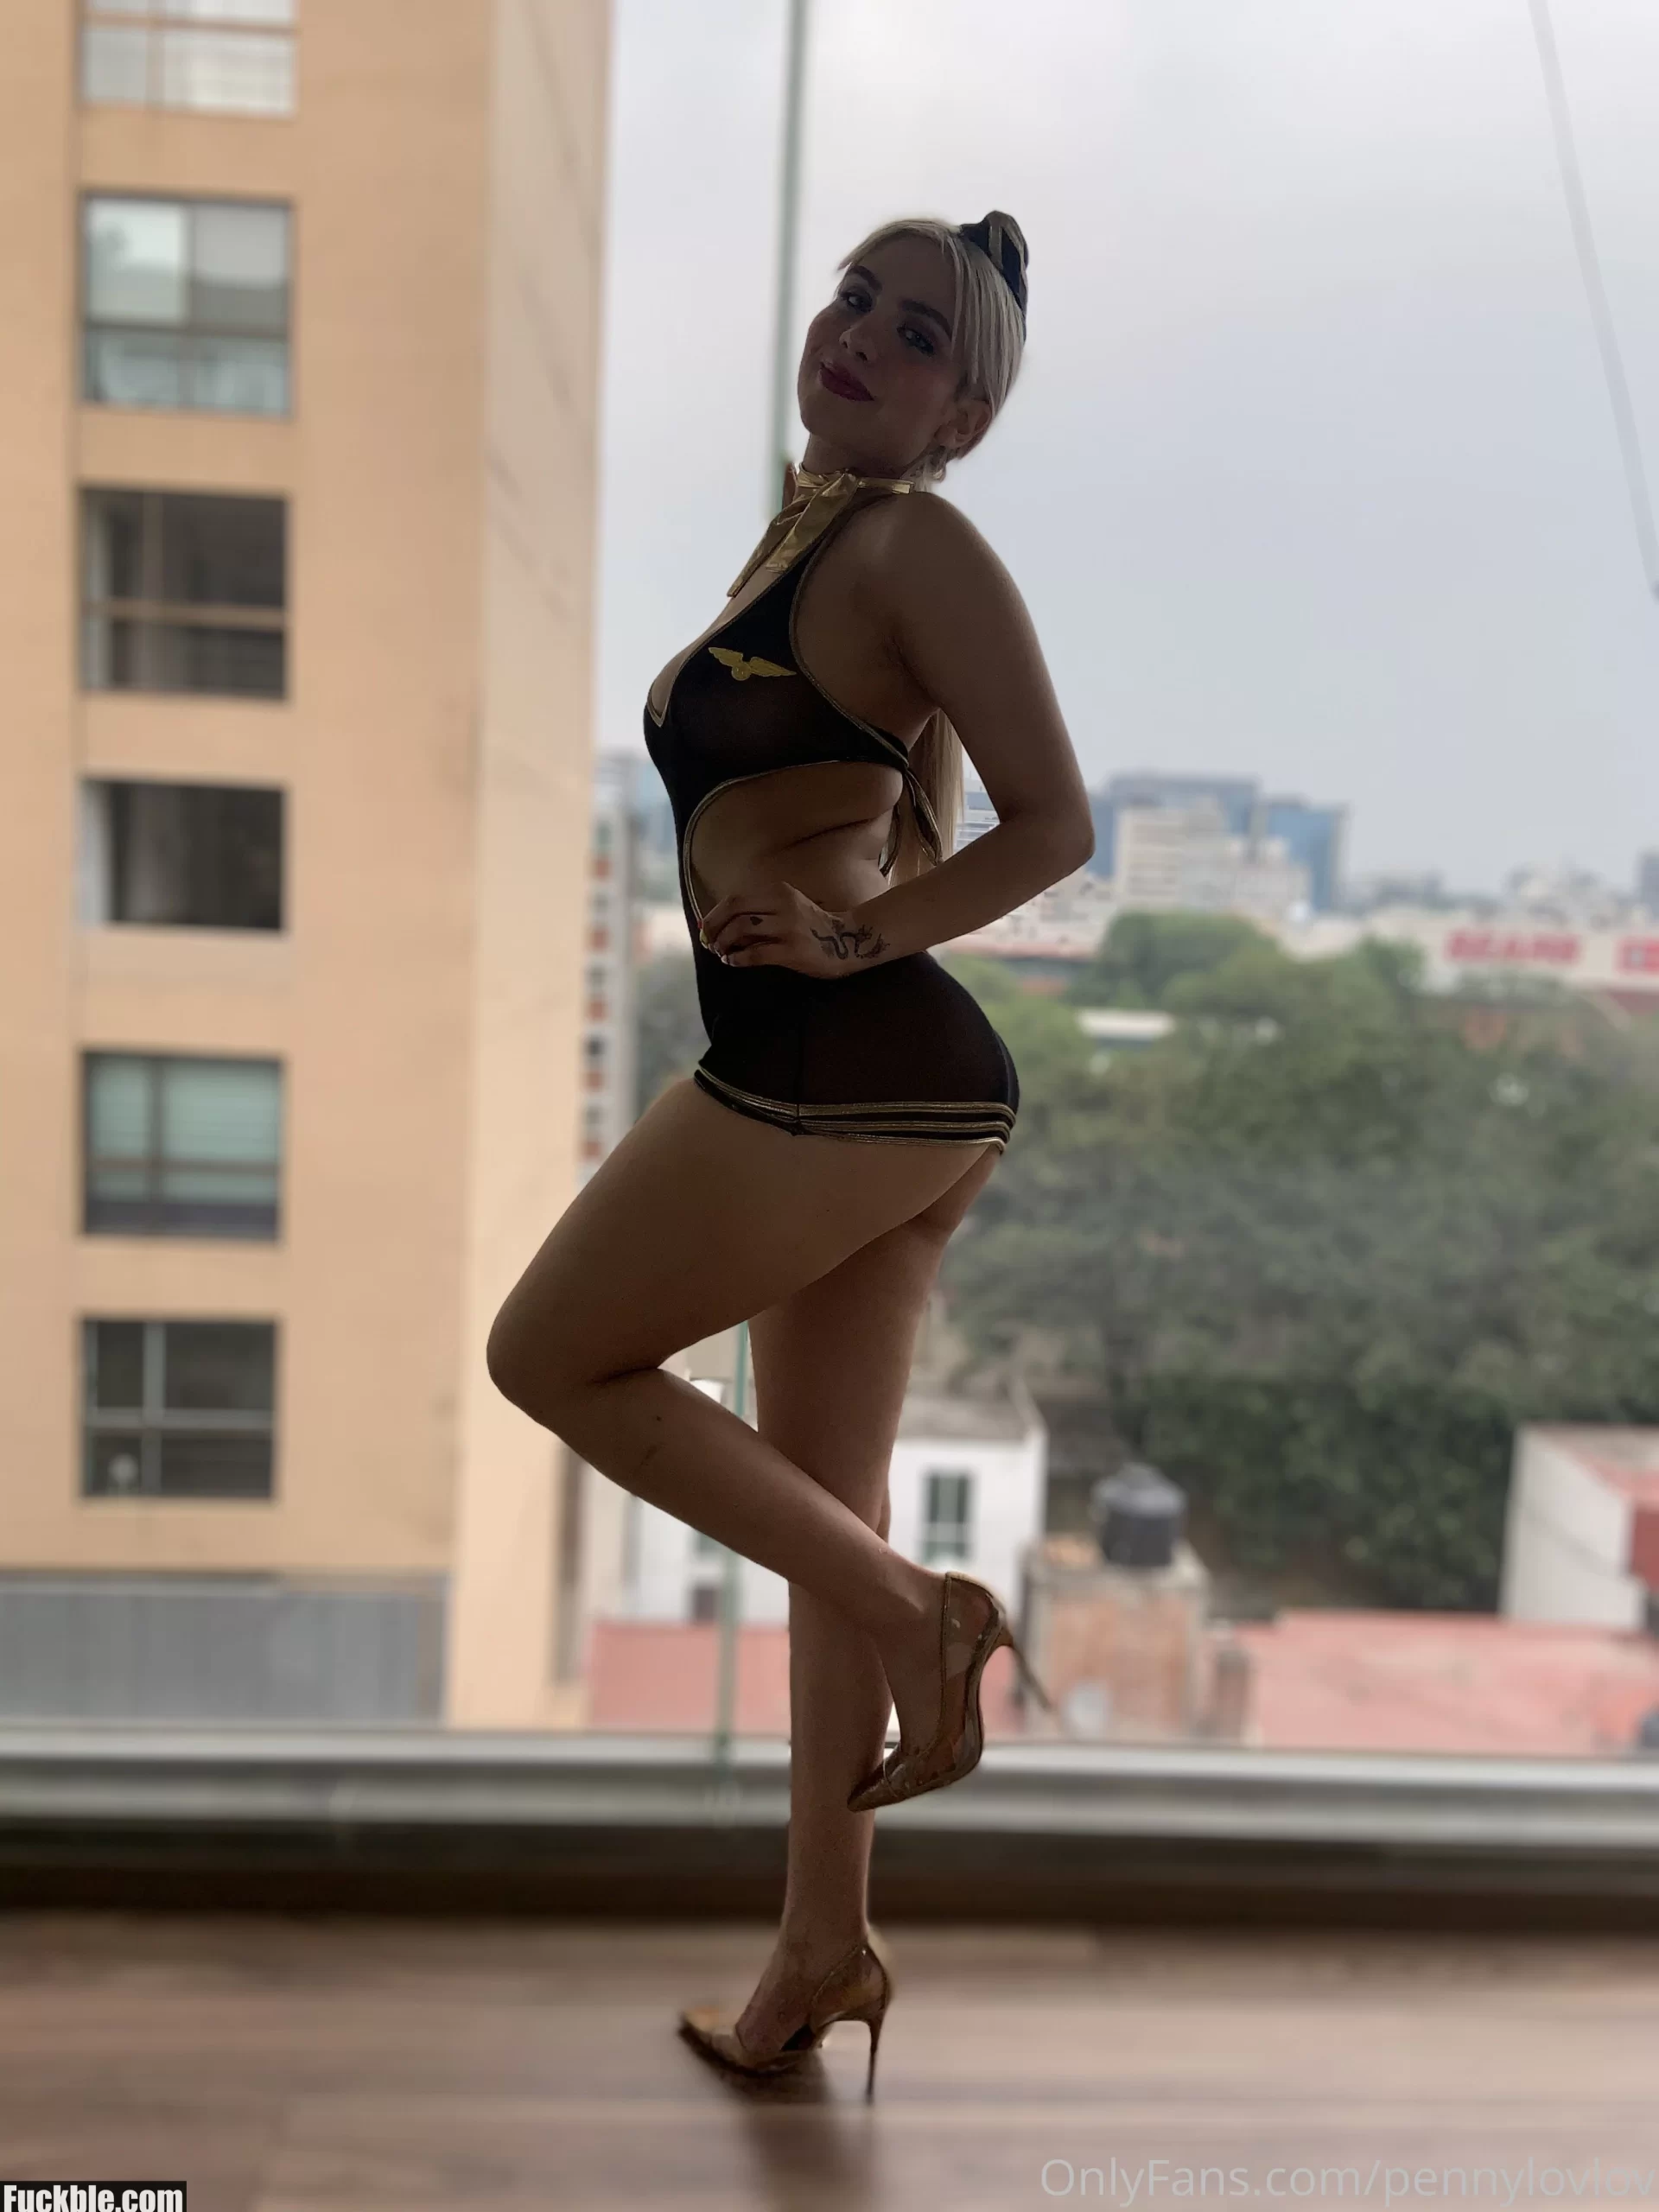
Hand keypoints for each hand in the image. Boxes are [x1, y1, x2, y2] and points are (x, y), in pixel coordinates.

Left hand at [699, 882, 890, 978]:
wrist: (848, 941)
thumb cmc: (813, 926)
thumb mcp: (789, 908)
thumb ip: (762, 912)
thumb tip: (723, 926)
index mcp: (779, 891)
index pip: (736, 899)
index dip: (715, 914)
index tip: (706, 928)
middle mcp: (783, 904)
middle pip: (735, 909)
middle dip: (715, 926)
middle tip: (709, 942)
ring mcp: (788, 927)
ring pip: (742, 929)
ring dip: (724, 942)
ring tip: (721, 952)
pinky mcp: (792, 950)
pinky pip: (756, 954)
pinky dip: (738, 959)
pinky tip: (733, 962)